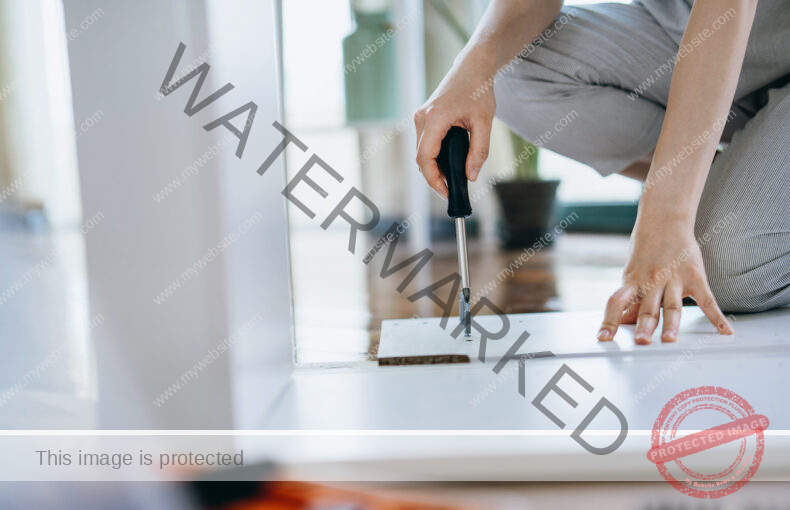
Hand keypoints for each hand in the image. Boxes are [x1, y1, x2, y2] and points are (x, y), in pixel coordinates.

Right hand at [414, 48, 495, 197]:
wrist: (472, 68)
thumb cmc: (478, 90)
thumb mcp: (484, 122)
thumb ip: (479, 151)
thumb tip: (471, 176)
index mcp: (435, 119)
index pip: (425, 158)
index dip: (433, 180)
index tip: (446, 192)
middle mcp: (422, 118)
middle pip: (420, 158)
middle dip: (434, 177)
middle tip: (452, 188)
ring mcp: (420, 117)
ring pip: (421, 152)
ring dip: (433, 167)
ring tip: (452, 177)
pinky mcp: (423, 118)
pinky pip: (424, 144)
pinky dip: (433, 156)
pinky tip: (448, 163)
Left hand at [598, 214, 733, 343]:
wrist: (665, 220)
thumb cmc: (645, 250)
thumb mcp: (632, 273)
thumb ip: (631, 299)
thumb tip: (623, 323)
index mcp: (633, 281)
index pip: (617, 302)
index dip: (609, 321)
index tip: (602, 338)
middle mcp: (652, 282)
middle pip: (647, 307)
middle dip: (644, 326)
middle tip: (641, 342)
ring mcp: (674, 280)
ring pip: (672, 306)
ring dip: (671, 324)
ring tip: (669, 340)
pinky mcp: (695, 277)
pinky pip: (707, 300)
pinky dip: (717, 317)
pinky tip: (725, 332)